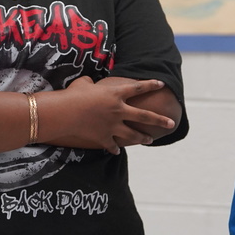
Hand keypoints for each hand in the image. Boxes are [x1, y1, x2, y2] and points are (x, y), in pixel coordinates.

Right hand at [44, 76, 175, 154]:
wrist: (64, 113)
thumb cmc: (73, 94)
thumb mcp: (84, 84)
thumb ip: (92, 84)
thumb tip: (91, 83)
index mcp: (115, 93)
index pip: (138, 87)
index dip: (151, 84)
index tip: (161, 84)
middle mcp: (118, 110)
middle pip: (145, 116)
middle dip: (159, 120)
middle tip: (171, 123)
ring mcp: (112, 126)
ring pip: (133, 134)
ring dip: (142, 137)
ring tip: (150, 140)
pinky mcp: (103, 138)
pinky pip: (112, 145)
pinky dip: (114, 148)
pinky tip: (117, 151)